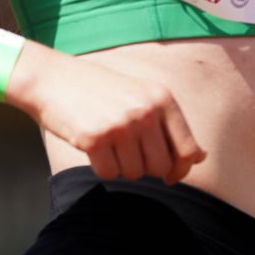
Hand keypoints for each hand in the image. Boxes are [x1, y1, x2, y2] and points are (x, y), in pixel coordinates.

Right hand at [12, 46, 205, 182]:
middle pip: (160, 167)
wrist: (55, 78)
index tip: (171, 176)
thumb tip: (200, 158)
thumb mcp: (143, 96)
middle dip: (146, 167)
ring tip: (109, 142)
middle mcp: (146, 112)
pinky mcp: (95, 139)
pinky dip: (101, 167)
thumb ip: (171, 125)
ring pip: (135, 173)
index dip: (181, 169)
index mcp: (163, 99)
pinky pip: (108, 173)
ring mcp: (121, 125)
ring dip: (122, 166)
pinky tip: (94, 146)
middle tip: (128, 152)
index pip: (188, 149)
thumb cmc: (101, 91)